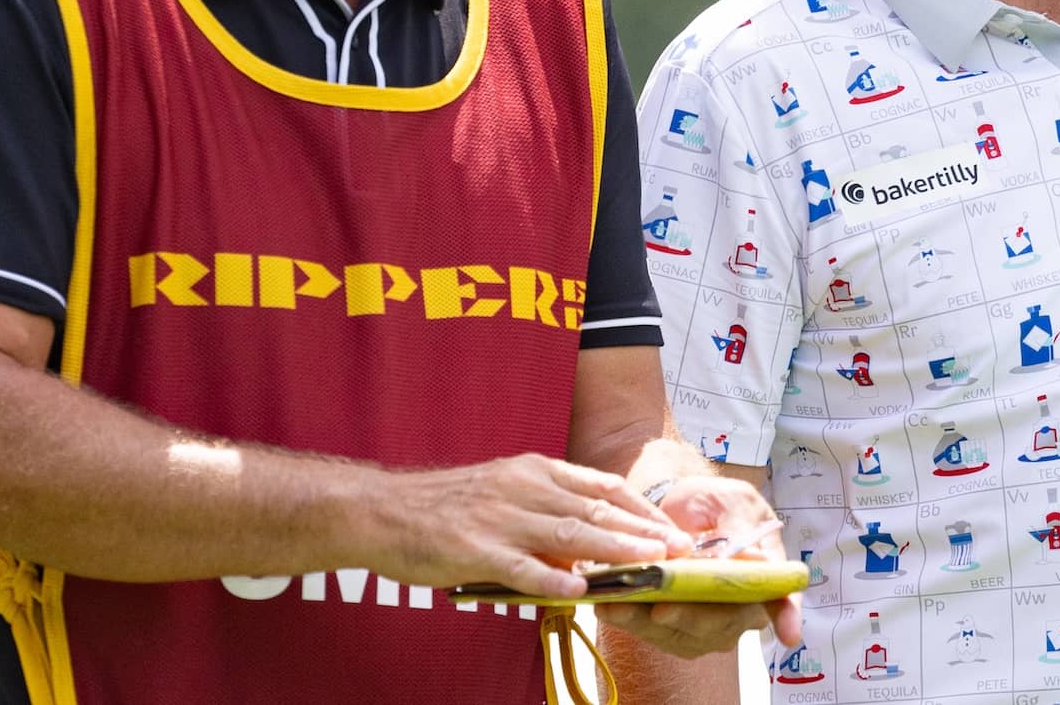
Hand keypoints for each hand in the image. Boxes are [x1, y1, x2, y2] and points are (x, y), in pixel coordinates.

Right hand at [362, 454, 693, 599]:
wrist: (380, 510)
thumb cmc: (442, 506)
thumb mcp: (501, 490)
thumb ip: (544, 509)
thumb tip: (589, 543)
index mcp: (533, 471)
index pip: (602, 486)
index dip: (641, 507)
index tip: (671, 527)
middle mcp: (523, 488)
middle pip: (596, 509)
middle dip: (643, 530)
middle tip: (679, 549)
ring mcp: (500, 518)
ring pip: (569, 533)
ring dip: (615, 550)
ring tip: (650, 564)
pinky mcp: (475, 549)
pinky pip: (521, 566)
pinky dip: (552, 578)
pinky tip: (579, 589)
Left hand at [593, 474, 803, 655]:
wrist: (675, 503)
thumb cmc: (712, 501)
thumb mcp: (731, 501)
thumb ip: (741, 528)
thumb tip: (760, 562)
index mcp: (765, 572)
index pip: (782, 599)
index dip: (787, 617)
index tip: (789, 635)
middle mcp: (740, 605)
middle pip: (724, 623)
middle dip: (692, 618)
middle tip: (662, 609)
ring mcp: (708, 622)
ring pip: (685, 635)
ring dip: (650, 623)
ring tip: (620, 606)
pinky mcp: (674, 628)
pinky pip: (654, 633)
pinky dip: (631, 620)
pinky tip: (609, 605)